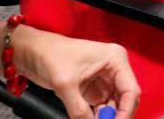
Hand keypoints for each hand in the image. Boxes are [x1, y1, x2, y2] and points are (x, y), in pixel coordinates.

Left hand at [12, 26, 139, 118]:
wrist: (33, 52)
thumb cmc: (50, 54)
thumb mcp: (66, 85)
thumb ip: (80, 111)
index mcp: (115, 59)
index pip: (130, 90)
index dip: (125, 112)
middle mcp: (113, 68)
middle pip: (125, 99)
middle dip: (117, 115)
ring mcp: (104, 79)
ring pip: (115, 105)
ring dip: (107, 117)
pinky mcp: (93, 87)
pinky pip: (102, 107)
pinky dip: (98, 116)